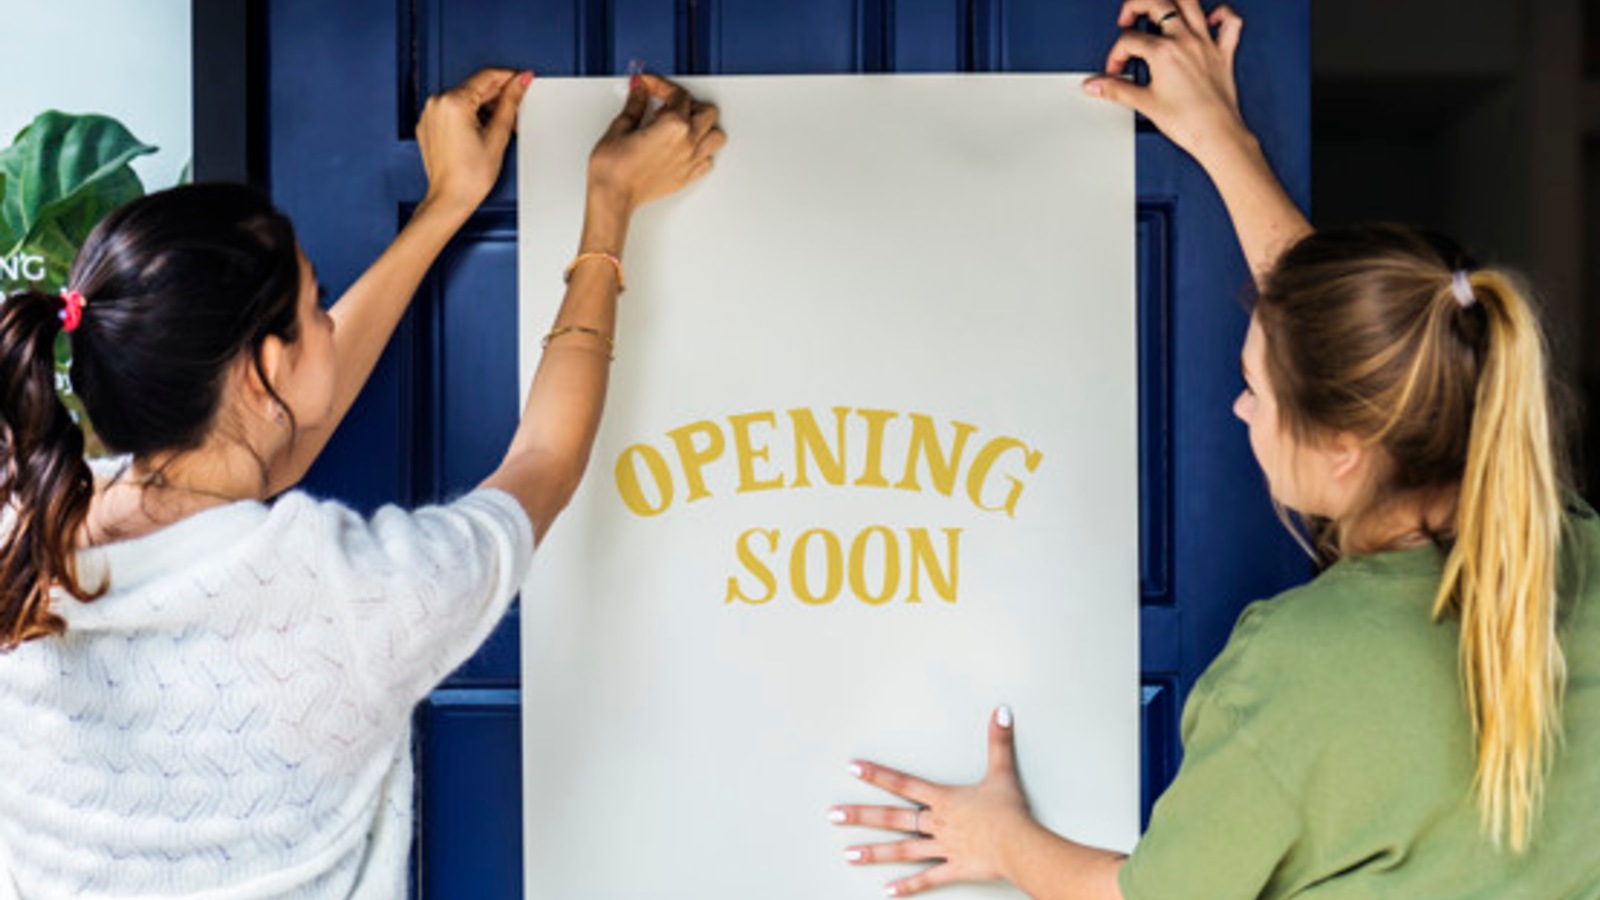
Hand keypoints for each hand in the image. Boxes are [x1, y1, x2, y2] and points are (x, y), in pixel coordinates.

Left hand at [416, 67, 532, 215]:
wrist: (450, 198)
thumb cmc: (469, 176)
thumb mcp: (498, 135)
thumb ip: (510, 102)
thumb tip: (520, 81)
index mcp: (453, 102)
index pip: (486, 76)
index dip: (509, 77)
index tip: (522, 78)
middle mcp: (437, 103)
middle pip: (474, 87)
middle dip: (497, 95)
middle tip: (515, 108)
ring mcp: (429, 113)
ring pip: (464, 98)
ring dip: (483, 105)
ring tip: (498, 126)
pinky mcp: (428, 124)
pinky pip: (452, 110)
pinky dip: (468, 114)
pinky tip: (481, 130)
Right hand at [587, 73, 726, 213]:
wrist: (613, 196)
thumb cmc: (614, 169)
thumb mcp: (621, 127)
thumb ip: (635, 104)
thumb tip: (640, 91)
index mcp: (673, 126)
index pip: (678, 94)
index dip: (661, 85)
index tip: (648, 85)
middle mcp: (688, 142)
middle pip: (706, 111)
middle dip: (688, 102)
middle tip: (667, 104)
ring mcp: (690, 161)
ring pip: (715, 135)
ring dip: (703, 126)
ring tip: (682, 124)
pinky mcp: (687, 176)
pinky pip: (708, 159)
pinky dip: (702, 150)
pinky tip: (685, 146)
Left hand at [832, 707, 1034, 896]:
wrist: (1019, 844)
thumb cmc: (1010, 811)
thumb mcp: (1003, 772)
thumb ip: (998, 741)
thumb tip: (1001, 711)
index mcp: (944, 799)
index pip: (903, 783)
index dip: (877, 775)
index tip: (853, 768)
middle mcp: (937, 823)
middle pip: (892, 818)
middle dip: (861, 816)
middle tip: (833, 815)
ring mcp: (943, 848)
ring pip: (902, 850)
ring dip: (874, 852)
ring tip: (848, 855)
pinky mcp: (954, 869)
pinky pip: (927, 879)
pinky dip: (908, 886)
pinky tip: (888, 891)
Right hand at [1084, 0, 1247, 164]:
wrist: (1217, 135)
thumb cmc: (1188, 122)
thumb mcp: (1144, 104)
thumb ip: (1116, 89)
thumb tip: (1094, 85)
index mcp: (1164, 52)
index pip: (1129, 40)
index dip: (1116, 54)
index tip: (1115, 71)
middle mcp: (1186, 41)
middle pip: (1157, 2)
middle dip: (1135, 5)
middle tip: (1128, 19)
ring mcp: (1206, 44)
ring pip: (1190, 2)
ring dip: (1170, 0)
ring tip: (1158, 7)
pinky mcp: (1223, 53)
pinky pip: (1230, 22)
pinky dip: (1221, 14)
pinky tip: (1207, 18)